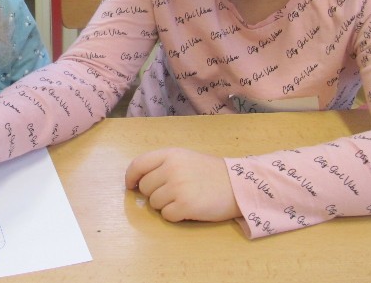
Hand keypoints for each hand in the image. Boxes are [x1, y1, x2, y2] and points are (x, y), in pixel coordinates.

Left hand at [124, 148, 240, 221]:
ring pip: (154, 203)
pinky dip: (175, 216)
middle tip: (173, 193)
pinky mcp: (185, 205)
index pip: (138, 164)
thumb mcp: (186, 158)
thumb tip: (139, 181)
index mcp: (171, 154)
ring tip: (184, 199)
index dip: (131, 177)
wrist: (239, 186)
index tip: (132, 186)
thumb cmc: (211, 173)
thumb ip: (163, 165)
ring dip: (165, 206)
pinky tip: (188, 209)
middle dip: (155, 194)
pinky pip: (166, 216)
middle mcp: (172, 168)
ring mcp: (178, 187)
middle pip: (146, 188)